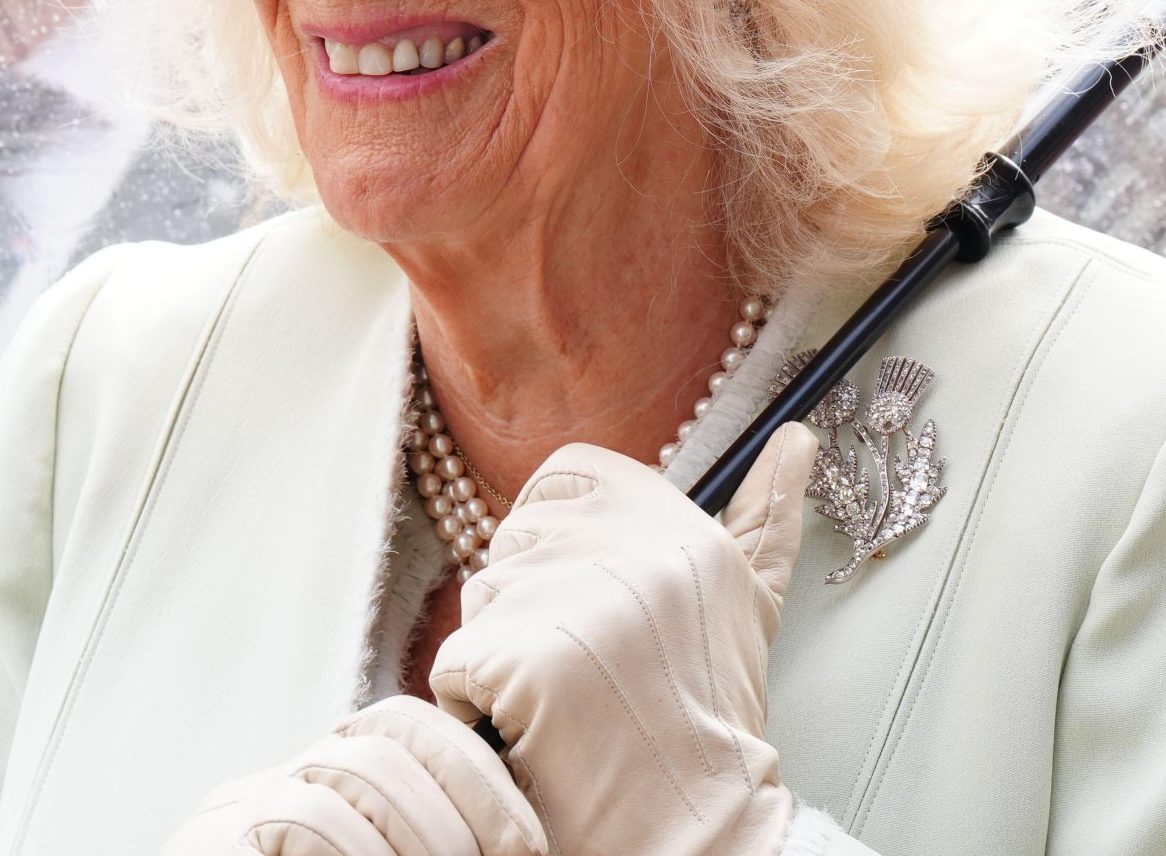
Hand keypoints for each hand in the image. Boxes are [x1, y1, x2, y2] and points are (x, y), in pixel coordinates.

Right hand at [160, 694, 546, 854]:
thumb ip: (418, 843)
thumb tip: (517, 843)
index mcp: (326, 780)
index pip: (407, 726)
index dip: (476, 770)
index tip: (532, 839)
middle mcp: (281, 776)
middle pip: (386, 737)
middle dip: (464, 798)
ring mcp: (239, 806)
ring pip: (351, 773)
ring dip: (425, 833)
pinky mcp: (211, 840)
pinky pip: (304, 816)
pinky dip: (361, 853)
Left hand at [430, 424, 818, 855]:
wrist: (696, 827)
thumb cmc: (712, 713)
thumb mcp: (749, 601)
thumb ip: (766, 511)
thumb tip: (796, 436)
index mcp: (673, 519)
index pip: (563, 475)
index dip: (561, 535)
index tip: (593, 598)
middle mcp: (624, 545)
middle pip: (514, 540)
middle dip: (531, 604)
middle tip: (590, 669)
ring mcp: (569, 598)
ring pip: (482, 602)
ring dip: (504, 656)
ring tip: (569, 704)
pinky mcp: (520, 660)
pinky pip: (457, 666)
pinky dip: (478, 710)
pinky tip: (534, 737)